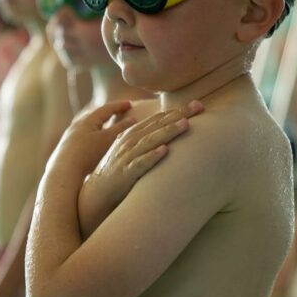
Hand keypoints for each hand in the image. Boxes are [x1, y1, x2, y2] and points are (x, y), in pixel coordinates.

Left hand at [48, 101, 137, 178]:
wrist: (64, 172)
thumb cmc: (87, 154)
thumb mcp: (108, 139)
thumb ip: (121, 128)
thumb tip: (133, 119)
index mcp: (87, 120)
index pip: (105, 109)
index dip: (119, 106)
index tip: (130, 104)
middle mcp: (76, 126)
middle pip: (94, 116)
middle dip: (107, 113)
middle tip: (119, 112)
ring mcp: (70, 137)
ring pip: (88, 127)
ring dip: (99, 125)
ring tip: (107, 126)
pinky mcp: (67, 148)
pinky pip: (83, 136)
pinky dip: (93, 135)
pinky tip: (94, 143)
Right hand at [81, 100, 203, 211]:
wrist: (97, 192)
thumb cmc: (118, 170)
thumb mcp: (130, 149)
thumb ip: (145, 137)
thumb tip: (164, 129)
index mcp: (133, 133)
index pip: (158, 118)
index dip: (178, 110)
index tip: (198, 104)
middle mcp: (131, 141)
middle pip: (158, 124)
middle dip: (179, 114)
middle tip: (199, 106)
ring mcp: (128, 156)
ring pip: (150, 140)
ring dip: (168, 131)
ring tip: (185, 124)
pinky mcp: (126, 173)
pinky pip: (140, 163)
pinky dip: (152, 156)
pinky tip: (164, 150)